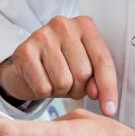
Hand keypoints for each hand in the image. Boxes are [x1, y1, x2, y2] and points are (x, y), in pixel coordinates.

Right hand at [0, 15, 117, 115]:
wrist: (25, 63)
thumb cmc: (60, 64)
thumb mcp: (84, 65)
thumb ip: (96, 77)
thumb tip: (96, 94)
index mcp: (84, 25)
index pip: (102, 60)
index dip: (108, 88)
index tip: (109, 110)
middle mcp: (64, 25)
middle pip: (83, 73)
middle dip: (79, 88)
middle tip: (69, 83)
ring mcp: (42, 35)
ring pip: (63, 82)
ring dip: (60, 91)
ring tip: (54, 80)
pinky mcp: (24, 51)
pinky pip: (43, 87)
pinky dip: (43, 92)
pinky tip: (40, 79)